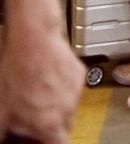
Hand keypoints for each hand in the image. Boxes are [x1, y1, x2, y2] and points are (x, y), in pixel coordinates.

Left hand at [0, 22, 83, 143]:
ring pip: (69, 108)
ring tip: (35, 95)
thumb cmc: (17, 71)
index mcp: (50, 123)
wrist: (34, 39)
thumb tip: (9, 136)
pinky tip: (43, 80)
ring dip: (55, 108)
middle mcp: (67, 110)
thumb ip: (8, 130)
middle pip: (64, 128)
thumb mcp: (3, 110)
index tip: (42, 142)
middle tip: (33, 120)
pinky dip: (60, 90)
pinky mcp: (79, 75)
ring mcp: (76, 91)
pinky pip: (71, 90)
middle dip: (50, 127)